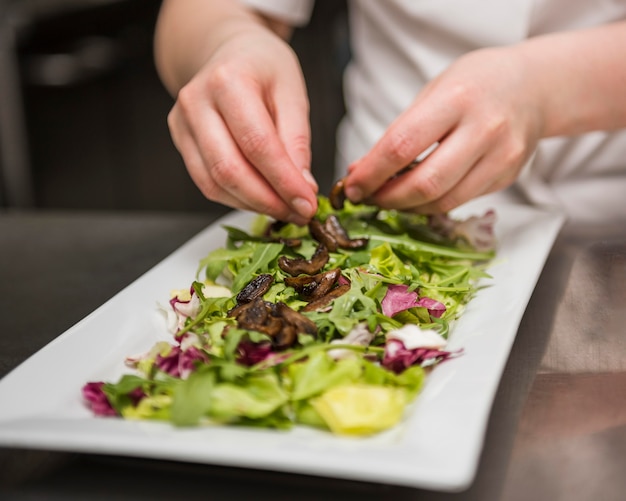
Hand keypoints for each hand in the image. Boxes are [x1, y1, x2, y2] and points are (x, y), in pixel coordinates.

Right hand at [167, 28, 317, 223]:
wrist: (229, 51)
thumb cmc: (263, 68)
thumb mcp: (292, 92)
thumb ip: (297, 140)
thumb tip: (302, 187)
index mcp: (229, 81)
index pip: (257, 144)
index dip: (284, 182)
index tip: (308, 203)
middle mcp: (196, 102)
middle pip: (229, 170)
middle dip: (268, 201)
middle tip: (299, 213)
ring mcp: (182, 124)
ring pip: (214, 183)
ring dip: (252, 205)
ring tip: (285, 209)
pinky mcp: (181, 142)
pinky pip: (206, 183)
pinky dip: (236, 199)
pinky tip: (262, 199)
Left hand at [343, 46, 543, 212]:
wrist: (535, 86)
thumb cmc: (475, 84)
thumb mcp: (432, 93)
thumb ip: (398, 133)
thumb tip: (360, 171)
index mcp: (457, 99)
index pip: (402, 146)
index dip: (371, 173)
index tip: (351, 185)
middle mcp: (484, 129)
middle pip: (425, 183)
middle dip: (387, 198)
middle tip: (368, 198)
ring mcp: (501, 157)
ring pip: (443, 201)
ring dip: (407, 207)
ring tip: (388, 199)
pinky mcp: (508, 177)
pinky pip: (460, 201)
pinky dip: (430, 204)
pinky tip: (416, 196)